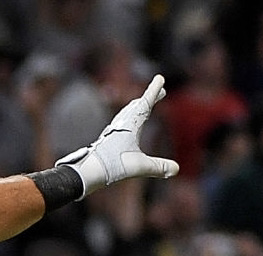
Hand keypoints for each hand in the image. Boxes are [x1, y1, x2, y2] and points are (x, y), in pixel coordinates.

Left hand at [56, 76, 178, 197]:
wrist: (87, 170)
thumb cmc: (112, 165)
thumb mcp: (139, 166)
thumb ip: (158, 167)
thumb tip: (176, 169)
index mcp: (130, 125)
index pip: (145, 104)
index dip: (154, 91)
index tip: (160, 78)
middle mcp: (121, 124)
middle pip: (137, 106)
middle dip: (150, 97)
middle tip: (160, 91)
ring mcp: (113, 131)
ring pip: (127, 113)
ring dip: (138, 106)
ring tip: (144, 104)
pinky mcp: (107, 139)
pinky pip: (121, 122)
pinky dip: (128, 117)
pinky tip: (126, 125)